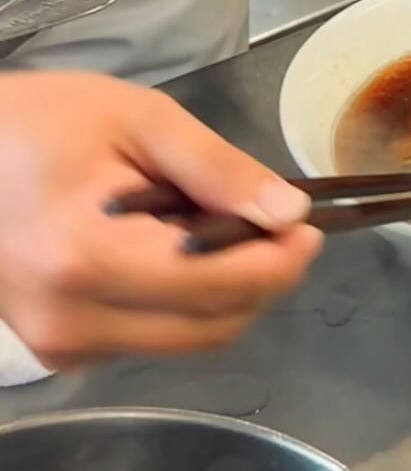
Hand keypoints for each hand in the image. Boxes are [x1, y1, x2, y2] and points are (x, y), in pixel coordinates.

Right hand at [0, 75, 320, 367]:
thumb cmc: (41, 122)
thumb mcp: (137, 119)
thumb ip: (216, 168)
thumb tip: (289, 212)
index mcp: (88, 259)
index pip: (216, 285)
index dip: (278, 262)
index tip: (308, 226)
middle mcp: (73, 322)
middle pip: (210, 326)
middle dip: (259, 278)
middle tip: (275, 221)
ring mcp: (61, 346)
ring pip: (186, 339)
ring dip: (223, 291)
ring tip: (214, 224)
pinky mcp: (59, 351)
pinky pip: (150, 337)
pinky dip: (181, 299)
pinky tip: (168, 247)